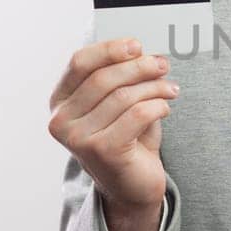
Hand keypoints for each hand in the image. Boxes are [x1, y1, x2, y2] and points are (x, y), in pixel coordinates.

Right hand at [47, 38, 179, 217]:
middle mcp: (61, 120)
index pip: (79, 63)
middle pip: (103, 78)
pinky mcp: (102, 151)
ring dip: (153, 87)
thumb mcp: (118, 102)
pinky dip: (157, 106)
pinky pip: (137, 115)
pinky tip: (165, 108)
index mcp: (60, 101)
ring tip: (170, 89)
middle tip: (162, 65)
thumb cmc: (126, 138)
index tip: (137, 45)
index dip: (109, 49)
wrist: (133, 185)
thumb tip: (140, 50)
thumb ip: (121, 76)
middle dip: (139, 67)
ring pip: (123, 96)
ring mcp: (78, 138)